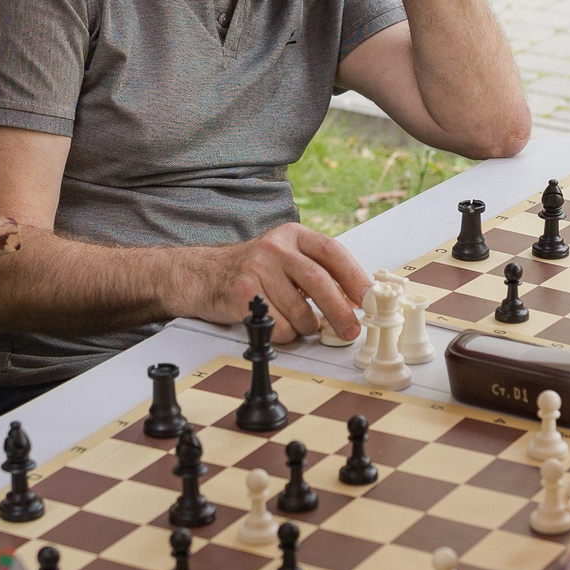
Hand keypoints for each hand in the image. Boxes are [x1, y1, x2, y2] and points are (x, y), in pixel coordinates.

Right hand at [182, 223, 369, 344]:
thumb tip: (355, 300)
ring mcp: (256, 268)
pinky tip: (277, 325)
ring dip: (306, 327)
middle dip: (339, 311)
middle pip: (318, 281)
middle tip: (351, 330)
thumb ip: (317, 272)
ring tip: (303, 326)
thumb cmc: (253, 271)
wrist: (202, 275)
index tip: (367, 298)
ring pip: (298, 310)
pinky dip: (285, 334)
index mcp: (292, 235)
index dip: (354, 276)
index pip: (332, 251)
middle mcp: (274, 247)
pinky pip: (276, 325)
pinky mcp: (242, 293)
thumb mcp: (286, 259)